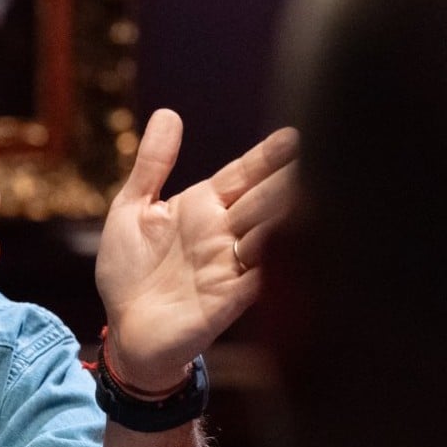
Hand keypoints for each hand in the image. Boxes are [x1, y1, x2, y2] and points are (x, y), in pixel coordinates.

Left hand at [96, 110, 298, 391]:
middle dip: (290, 179)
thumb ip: (151, 165)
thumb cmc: (129, 273)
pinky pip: (259, 275)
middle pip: (264, 198)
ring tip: (313, 190)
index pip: (243, 173)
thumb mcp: (131, 209)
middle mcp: (224, 232)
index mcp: (204, 206)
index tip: (295, 135)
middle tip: (322, 153)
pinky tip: (288, 242)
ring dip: (289, 214)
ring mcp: (231, 265)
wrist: (124, 332)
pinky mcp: (230, 298)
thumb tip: (168, 114)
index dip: (267, 157)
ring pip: (269, 232)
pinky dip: (274, 259)